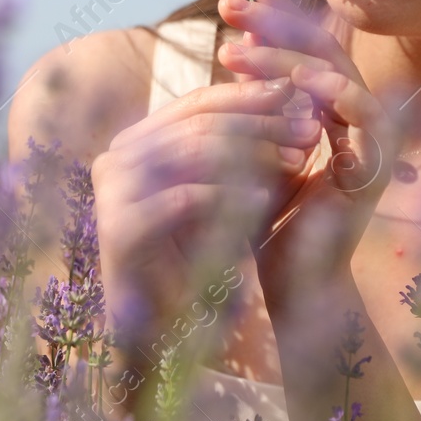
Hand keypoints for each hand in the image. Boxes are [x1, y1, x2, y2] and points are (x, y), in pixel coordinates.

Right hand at [92, 75, 321, 348]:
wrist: (159, 326)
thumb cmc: (194, 253)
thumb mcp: (219, 188)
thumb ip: (237, 144)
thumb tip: (291, 94)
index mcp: (134, 140)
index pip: (196, 103)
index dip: (249, 96)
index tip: (298, 95)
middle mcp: (115, 157)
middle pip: (198, 124)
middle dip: (260, 123)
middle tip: (308, 128)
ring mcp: (111, 191)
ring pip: (192, 152)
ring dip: (253, 153)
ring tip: (297, 159)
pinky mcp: (119, 227)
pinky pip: (184, 198)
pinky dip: (229, 196)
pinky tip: (265, 200)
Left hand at [215, 0, 402, 294]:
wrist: (289, 281)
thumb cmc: (263, 215)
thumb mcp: (248, 141)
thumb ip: (250, 97)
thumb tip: (233, 42)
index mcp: (327, 102)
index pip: (305, 39)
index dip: (281, 3)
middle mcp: (355, 110)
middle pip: (320, 44)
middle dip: (273, 19)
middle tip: (227, 5)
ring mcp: (371, 134)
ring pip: (333, 70)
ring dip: (281, 55)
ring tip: (232, 52)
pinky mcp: (379, 159)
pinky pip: (361, 109)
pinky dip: (329, 89)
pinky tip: (291, 80)